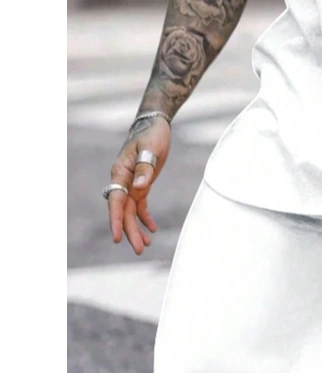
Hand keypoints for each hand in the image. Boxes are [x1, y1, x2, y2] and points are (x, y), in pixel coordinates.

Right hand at [107, 117, 170, 254]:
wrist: (155, 123)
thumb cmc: (152, 133)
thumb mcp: (151, 148)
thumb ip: (144, 167)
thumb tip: (139, 187)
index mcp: (121, 171)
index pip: (116, 200)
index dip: (116, 220)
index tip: (116, 237)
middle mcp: (123, 179)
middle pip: (123, 210)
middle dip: (129, 231)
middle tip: (139, 250)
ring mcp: (131, 182)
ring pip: (130, 210)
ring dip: (136, 228)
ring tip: (145, 246)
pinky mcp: (141, 183)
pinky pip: (139, 204)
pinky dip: (144, 217)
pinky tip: (151, 229)